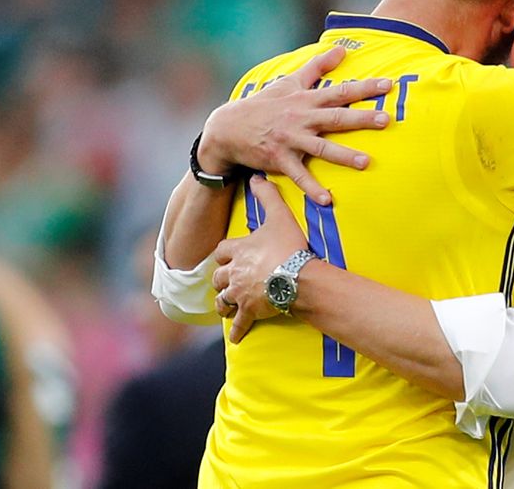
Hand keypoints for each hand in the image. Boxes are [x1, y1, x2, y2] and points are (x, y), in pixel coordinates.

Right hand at [197, 46, 391, 203]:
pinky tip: (327, 200)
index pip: (340, 91)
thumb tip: (341, 49)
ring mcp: (291, 140)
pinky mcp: (280, 159)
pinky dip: (312, 188)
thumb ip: (317, 67)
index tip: (388, 85)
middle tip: (385, 120)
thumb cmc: (265, 104)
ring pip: (321, 147)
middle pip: (335, 117)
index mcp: (306, 100)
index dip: (364, 88)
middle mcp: (301, 119)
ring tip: (365, 162)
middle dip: (361, 118)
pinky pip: (299, 176)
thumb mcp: (290, 82)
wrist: (229, 127)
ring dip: (343, 155)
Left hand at [212, 175, 312, 342]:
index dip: (224, 254)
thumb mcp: (279, 216)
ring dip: (224, 303)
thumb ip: (267, 196)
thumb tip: (256, 177)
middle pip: (218, 277)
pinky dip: (237, 330)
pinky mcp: (249, 310)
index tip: (227, 256)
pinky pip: (239, 323)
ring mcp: (239, 293)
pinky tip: (236, 336)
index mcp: (238, 250)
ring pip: (223, 300)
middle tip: (225, 282)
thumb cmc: (289, 246)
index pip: (221, 251)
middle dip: (221, 280)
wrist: (296, 277)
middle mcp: (233, 272)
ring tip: (227, 305)